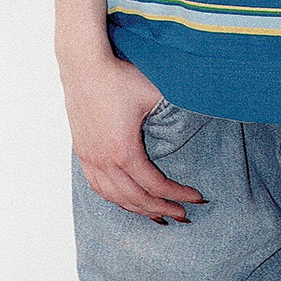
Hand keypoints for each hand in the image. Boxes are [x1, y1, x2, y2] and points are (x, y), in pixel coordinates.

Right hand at [62, 49, 203, 222]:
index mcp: (124, 151)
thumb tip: (198, 120)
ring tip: (156, 215)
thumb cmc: (119, 77)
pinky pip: (97, 186)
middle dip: (161, 209)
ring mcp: (90, 158)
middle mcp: (104, 160)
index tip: (195, 198)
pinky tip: (125, 200)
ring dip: (137, 209)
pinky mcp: (82, 151)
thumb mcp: (154, 94)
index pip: (155, 186)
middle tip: (182, 215)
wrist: (84, 65)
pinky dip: (114, 198)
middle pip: (135, 199)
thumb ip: (174, 113)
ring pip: (114, 197)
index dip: (177, 195)